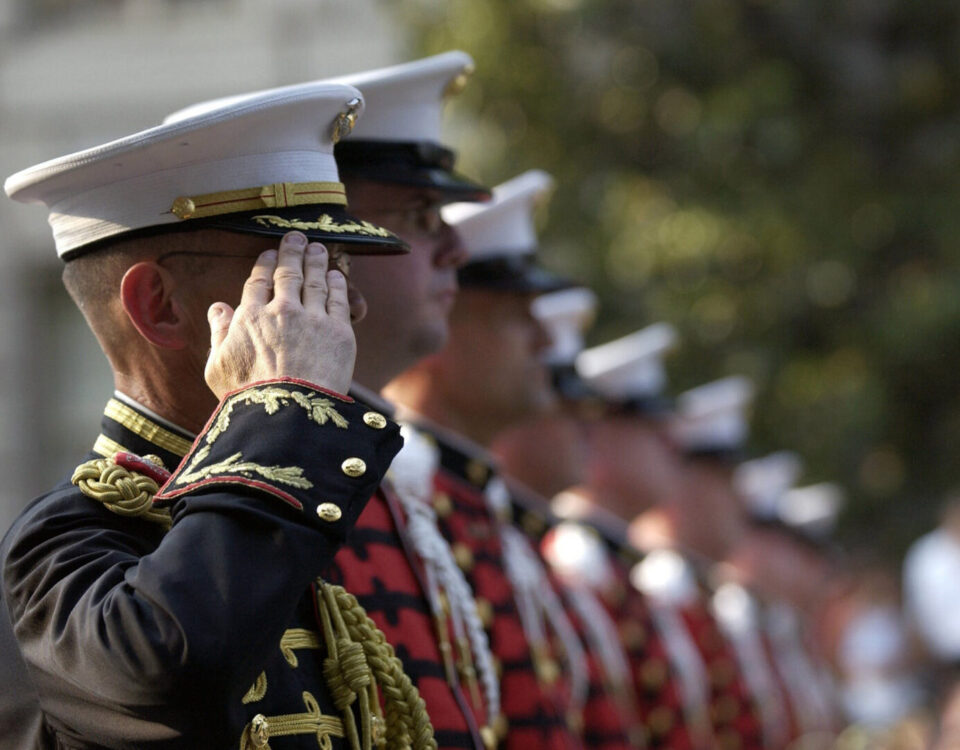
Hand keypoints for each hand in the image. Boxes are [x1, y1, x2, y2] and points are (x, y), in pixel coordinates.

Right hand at [205, 231, 355, 397]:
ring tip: (318, 249)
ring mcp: (312, 318)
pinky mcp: (338, 331)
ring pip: (315, 280)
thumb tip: (218, 308)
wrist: (288, 413)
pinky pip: (338, 299)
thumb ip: (218, 333)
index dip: (264, 265)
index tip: (268, 254)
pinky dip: (337, 283)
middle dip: (292, 251)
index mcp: (250, 317)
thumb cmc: (248, 397)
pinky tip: (336, 275)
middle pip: (288, 272)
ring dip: (316, 261)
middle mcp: (281, 310)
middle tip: (297, 238)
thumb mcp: (218, 367)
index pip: (258, 281)